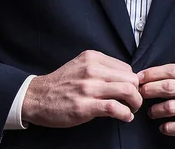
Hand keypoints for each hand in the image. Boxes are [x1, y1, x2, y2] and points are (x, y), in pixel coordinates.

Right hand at [22, 50, 142, 127]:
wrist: (37, 97)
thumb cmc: (61, 84)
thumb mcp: (80, 65)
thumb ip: (100, 68)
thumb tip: (125, 78)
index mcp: (92, 58)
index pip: (126, 67)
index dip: (131, 81)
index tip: (130, 90)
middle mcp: (92, 70)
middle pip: (130, 78)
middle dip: (137, 92)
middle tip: (134, 101)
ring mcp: (88, 88)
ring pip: (127, 91)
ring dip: (135, 103)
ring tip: (132, 109)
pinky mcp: (85, 106)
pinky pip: (115, 108)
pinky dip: (125, 114)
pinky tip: (125, 116)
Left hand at [137, 64, 174, 146]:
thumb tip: (153, 75)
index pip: (173, 70)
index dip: (153, 74)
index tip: (139, 78)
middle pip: (171, 87)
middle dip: (151, 90)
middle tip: (140, 94)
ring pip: (174, 107)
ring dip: (157, 110)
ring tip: (151, 112)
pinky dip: (169, 127)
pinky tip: (163, 127)